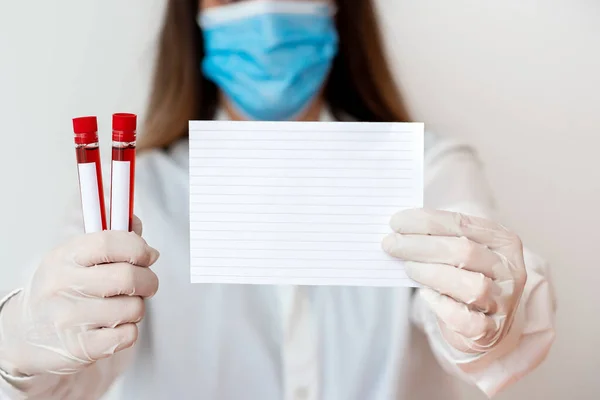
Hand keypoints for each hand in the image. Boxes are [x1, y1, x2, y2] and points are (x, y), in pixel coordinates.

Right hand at [0, 216, 159, 376]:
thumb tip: (137, 223)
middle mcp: (63, 286)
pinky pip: (128, 334)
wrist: (25, 335)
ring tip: (122, 306)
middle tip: (146, 283)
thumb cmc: (61, 291)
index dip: (137, 247)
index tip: (146, 255)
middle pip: (127, 277)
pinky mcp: (80, 348)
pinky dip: (129, 330)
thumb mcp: (75, 257)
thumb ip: (110, 238)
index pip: (108, 243)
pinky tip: (113, 326)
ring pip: (133, 307)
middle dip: (148, 280)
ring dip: (137, 307)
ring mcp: (69, 320)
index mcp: (64, 258)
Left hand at [382, 209, 526, 353]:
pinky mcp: (491, 330)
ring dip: (432, 274)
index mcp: (503, 241)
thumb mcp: (458, 250)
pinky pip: (465, 320)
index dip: (426, 221)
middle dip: (421, 246)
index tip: (396, 221)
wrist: (484, 322)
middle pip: (463, 251)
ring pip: (470, 285)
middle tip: (391, 244)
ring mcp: (504, 302)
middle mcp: (510, 270)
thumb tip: (399, 228)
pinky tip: (426, 295)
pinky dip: (442, 307)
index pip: (462, 224)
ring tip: (408, 268)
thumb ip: (437, 236)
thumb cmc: (464, 276)